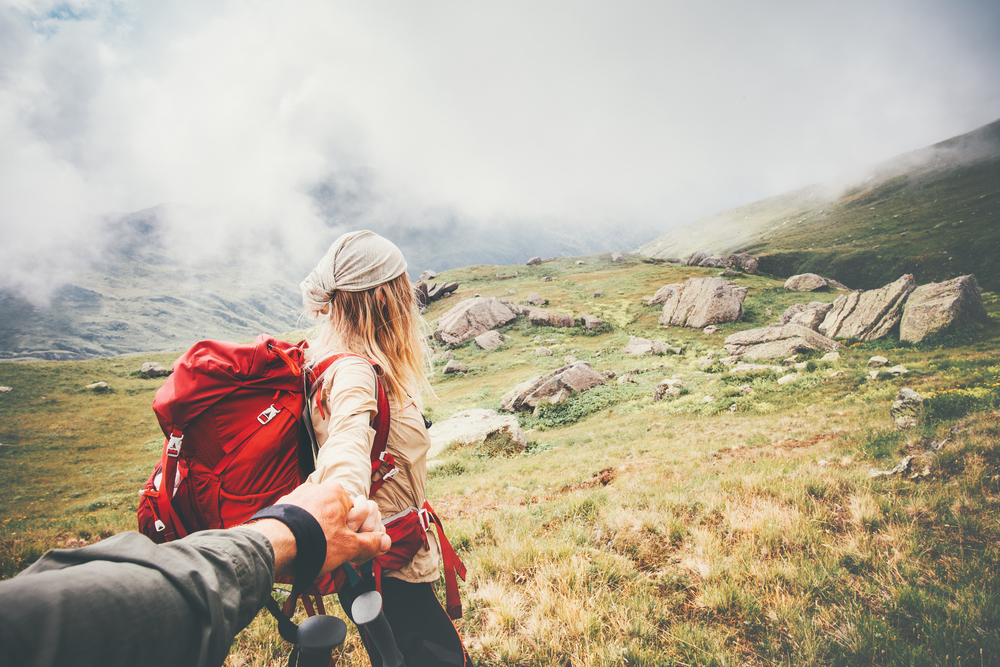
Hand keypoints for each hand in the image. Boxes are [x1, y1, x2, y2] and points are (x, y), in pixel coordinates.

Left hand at [255, 480, 389, 576]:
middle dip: (341, 534)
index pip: (360, 512)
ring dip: (322, 535)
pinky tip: (302, 548)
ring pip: (319, 518)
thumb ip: (370, 544)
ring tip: (316, 553)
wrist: (273, 545)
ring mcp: (298, 497)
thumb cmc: (313, 542)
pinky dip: (305, 533)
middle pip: (339, 515)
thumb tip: (385, 542)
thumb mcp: (349, 547)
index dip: (360, 533)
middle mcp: (317, 489)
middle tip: (336, 553)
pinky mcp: (283, 509)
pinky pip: (301, 521)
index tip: (354, 549)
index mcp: (337, 492)